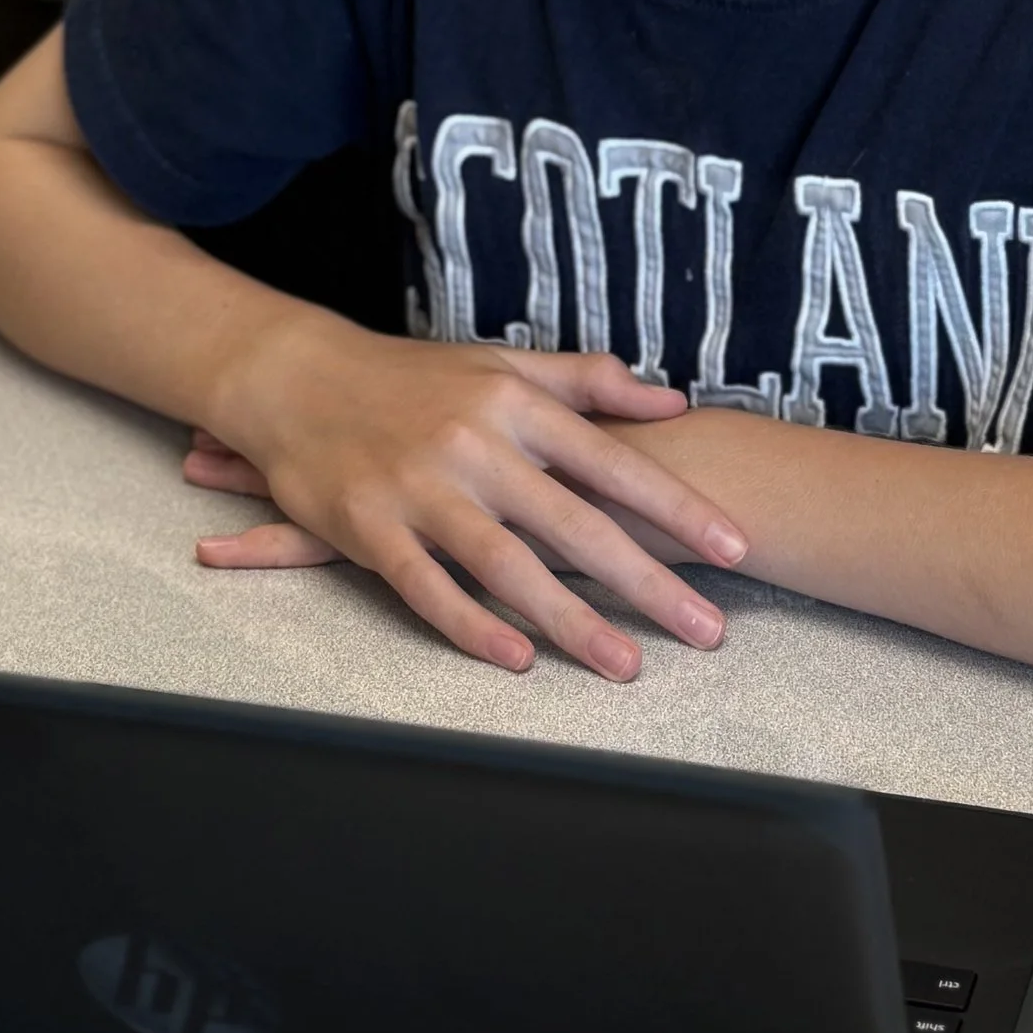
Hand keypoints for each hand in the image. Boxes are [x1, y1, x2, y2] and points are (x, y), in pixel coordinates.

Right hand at [184, 319, 746, 682]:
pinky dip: (472, 626)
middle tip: (705, 631)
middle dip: (647, 583)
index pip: (614, 462)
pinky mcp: (370, 528)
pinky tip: (518, 659)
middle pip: (575, 525)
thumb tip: (673, 401)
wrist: (298, 376)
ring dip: (571, 622)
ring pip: (509, 567)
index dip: (678, 506)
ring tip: (626, 666)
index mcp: (515, 405)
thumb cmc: (411, 375)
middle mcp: (476, 447)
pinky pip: (428, 588)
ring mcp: (421, 490)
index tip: (734, 546)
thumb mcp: (502, 365)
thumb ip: (588, 381)